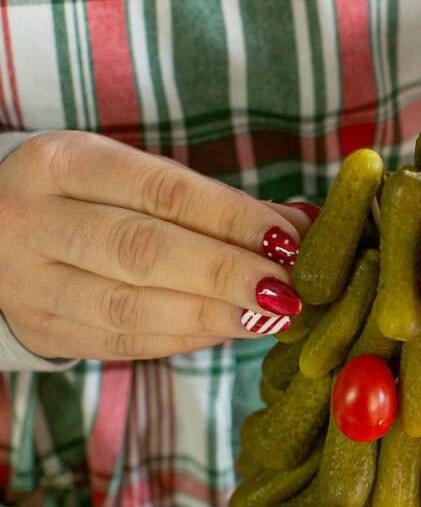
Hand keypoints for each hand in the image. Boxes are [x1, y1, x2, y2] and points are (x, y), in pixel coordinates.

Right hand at [0, 131, 313, 360]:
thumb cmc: (84, 198)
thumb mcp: (129, 176)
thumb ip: (210, 202)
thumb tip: (301, 224)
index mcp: (61, 163)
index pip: (160, 191)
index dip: (232, 219)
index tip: (290, 240)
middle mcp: (35, 221)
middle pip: (142, 252)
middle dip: (225, 273)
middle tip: (287, 291)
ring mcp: (32, 282)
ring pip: (131, 308)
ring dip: (212, 316)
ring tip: (270, 317)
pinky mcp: (43, 330)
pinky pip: (124, 343)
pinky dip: (185, 339)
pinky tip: (228, 331)